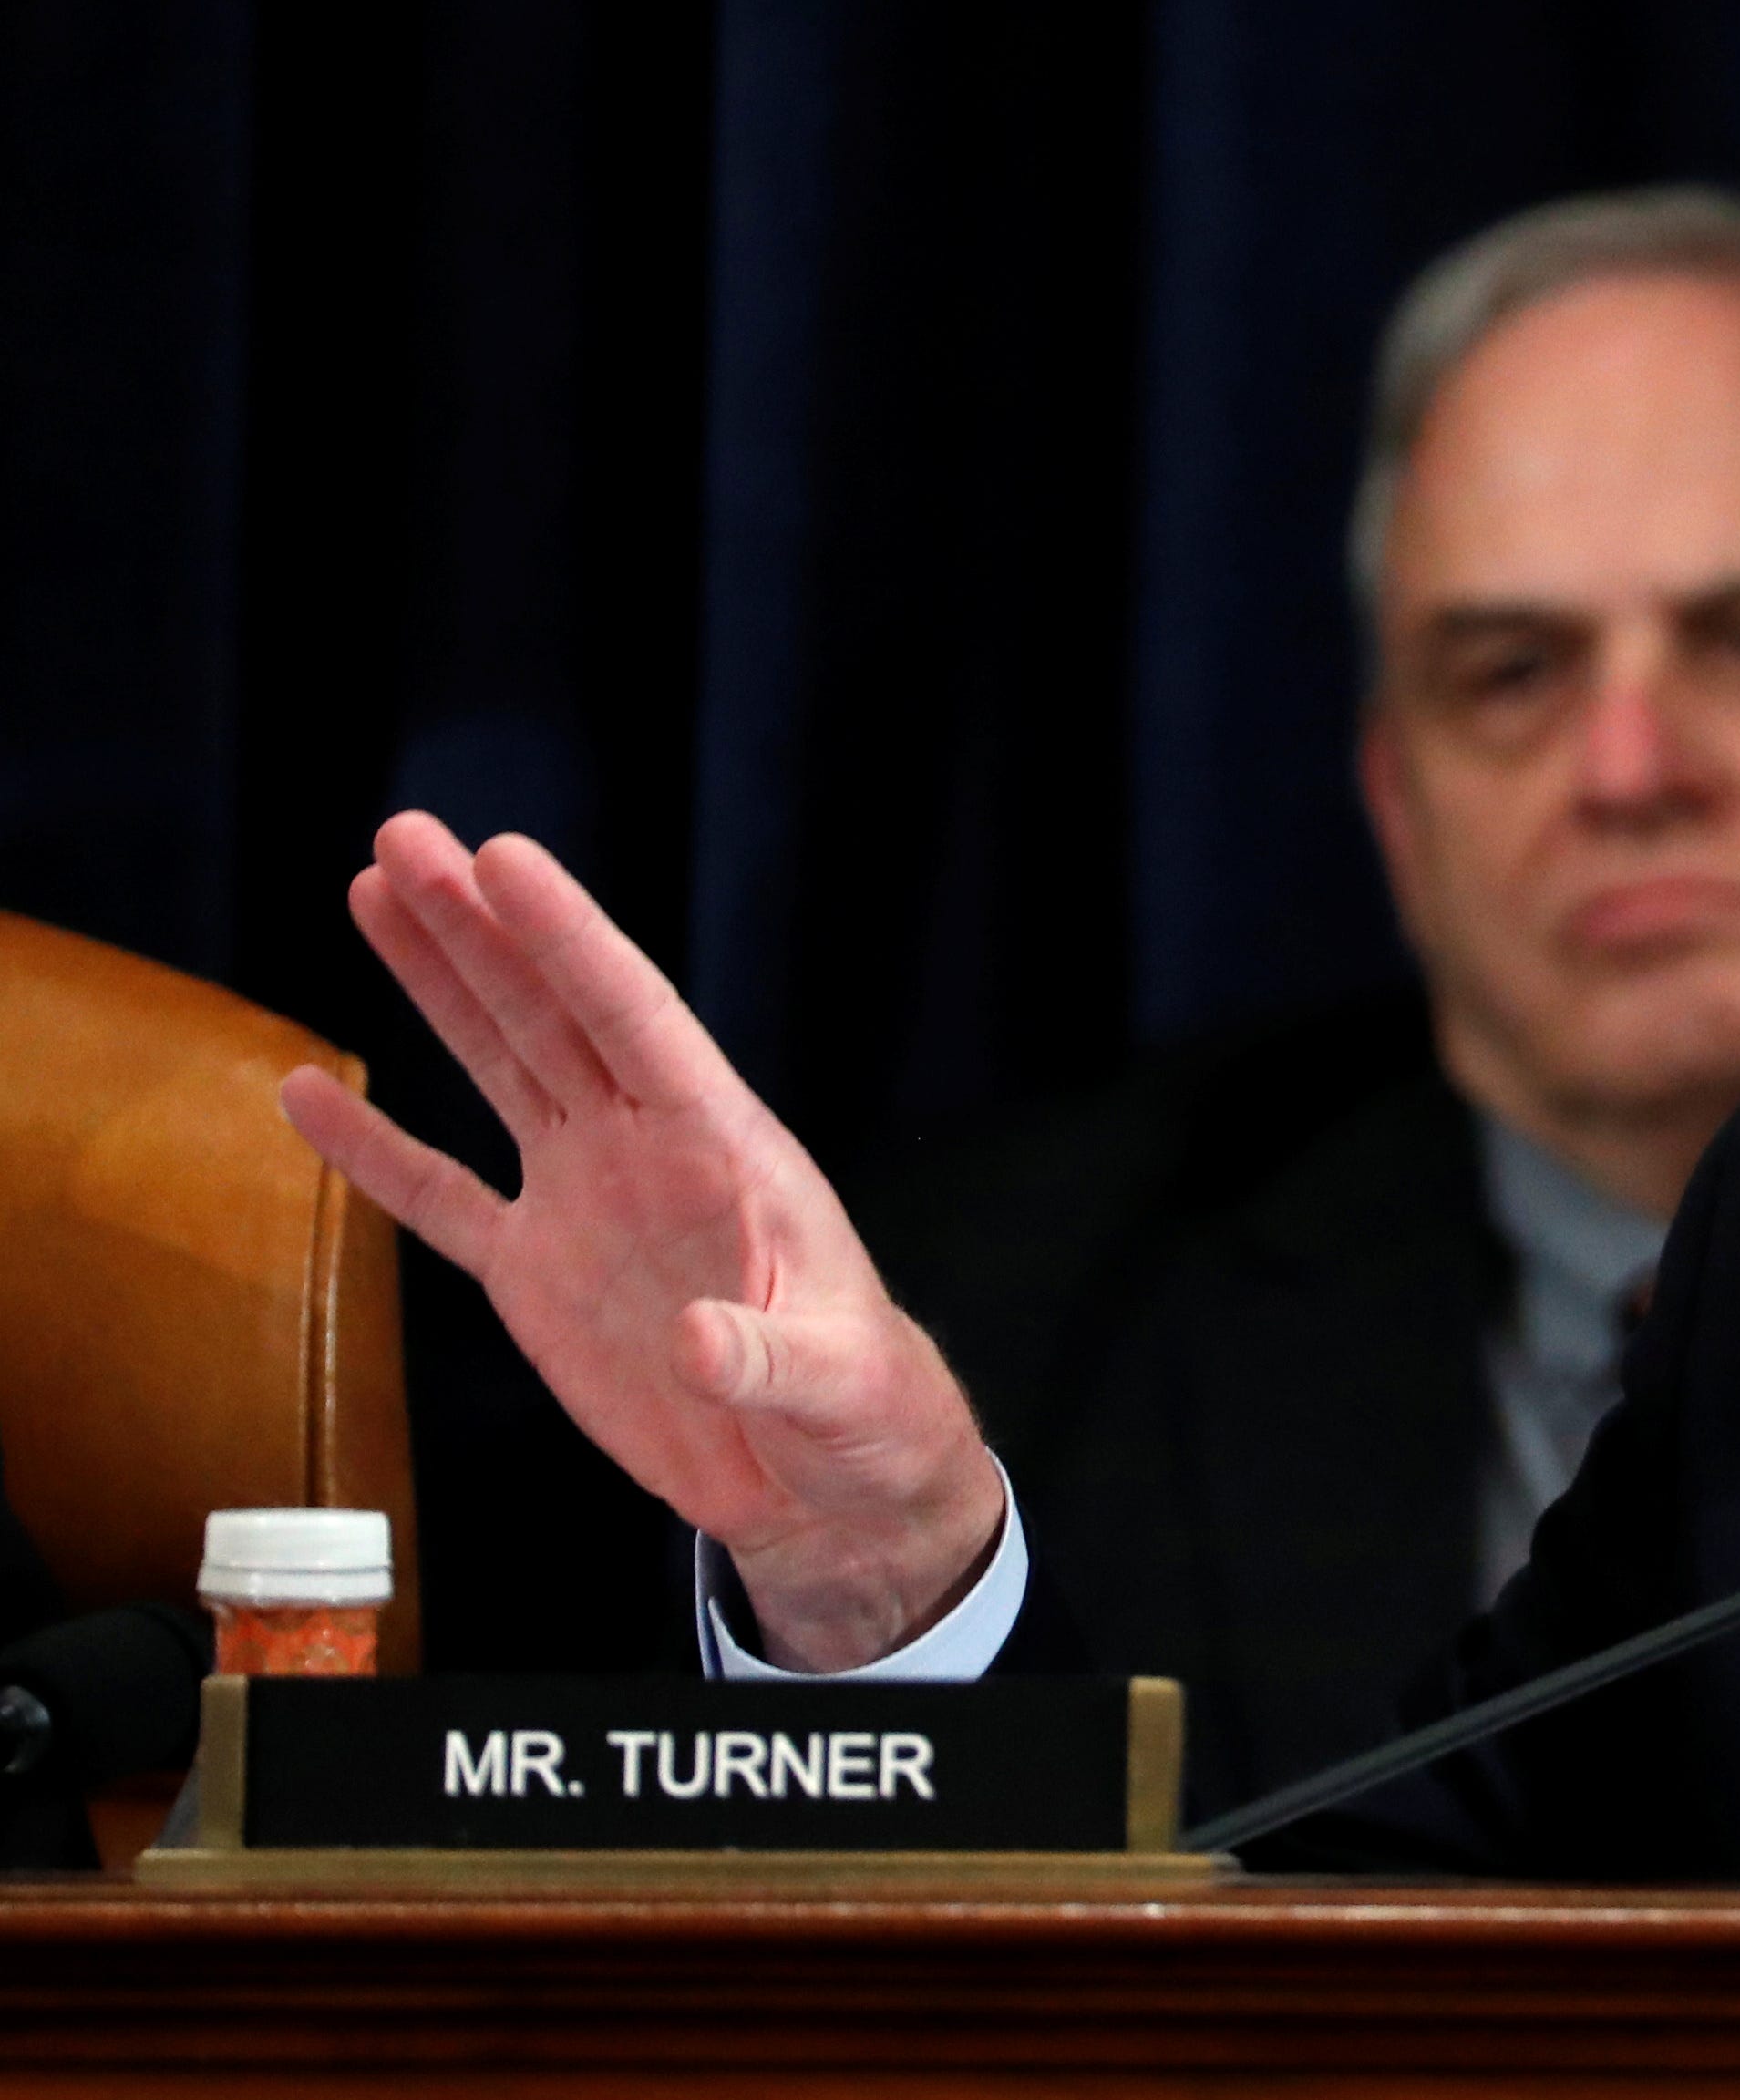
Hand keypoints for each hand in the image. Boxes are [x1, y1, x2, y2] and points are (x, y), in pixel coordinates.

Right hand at [274, 813, 1000, 1671]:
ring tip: (375, 886)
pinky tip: (309, 1089)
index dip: (570, 939)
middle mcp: (646, 1147)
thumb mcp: (835, 1385)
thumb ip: (771, 1361)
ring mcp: (585, 1200)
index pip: (635, 1017)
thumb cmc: (859, 1409)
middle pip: (551, 1012)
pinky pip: (439, 1198)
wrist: (823, 1476)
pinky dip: (373, 1149)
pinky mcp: (536, 1274)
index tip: (504, 857)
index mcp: (726, 1146)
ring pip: (498, 1064)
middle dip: (480, 925)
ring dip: (438, 979)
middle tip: (406, 833)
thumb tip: (705, 1342)